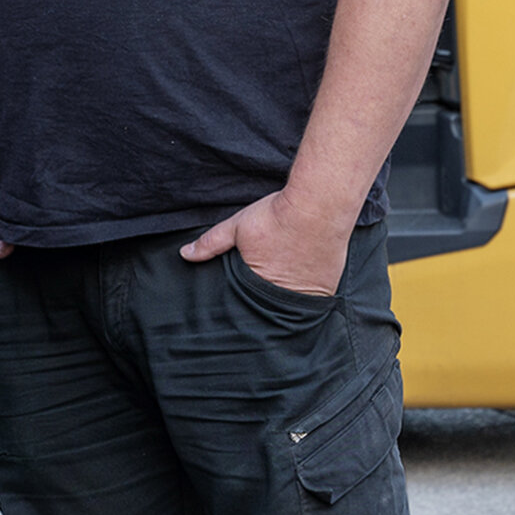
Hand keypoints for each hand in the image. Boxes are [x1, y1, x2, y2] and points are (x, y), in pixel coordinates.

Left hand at [180, 190, 350, 297]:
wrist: (320, 205)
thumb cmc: (278, 216)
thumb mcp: (238, 226)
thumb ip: (211, 243)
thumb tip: (185, 254)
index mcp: (259, 287)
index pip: (247, 306)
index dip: (243, 302)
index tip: (241, 300)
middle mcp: (285, 298)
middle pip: (271, 309)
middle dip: (265, 304)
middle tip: (263, 293)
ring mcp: (310, 295)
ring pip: (294, 305)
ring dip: (288, 298)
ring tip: (285, 285)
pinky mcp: (329, 288)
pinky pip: (315, 297)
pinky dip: (308, 291)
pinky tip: (305, 278)